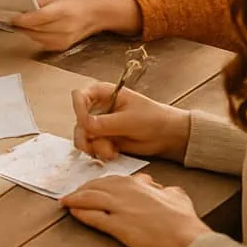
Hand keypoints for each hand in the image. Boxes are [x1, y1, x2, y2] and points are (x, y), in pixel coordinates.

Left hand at [10, 0, 108, 51]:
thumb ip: (39, 3)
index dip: (21, 18)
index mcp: (62, 12)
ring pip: (35, 37)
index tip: (11, 16)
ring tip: (21, 22)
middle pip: (33, 29)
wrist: (97, 15)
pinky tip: (34, 29)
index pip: (36, 19)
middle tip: (11, 18)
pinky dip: (35, 36)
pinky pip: (41, 42)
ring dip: (27, 30)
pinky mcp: (62, 47)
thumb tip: (21, 5)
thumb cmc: (78, 3)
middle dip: (21, 24)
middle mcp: (63, 28)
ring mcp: (63, 40)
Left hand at [61, 173, 210, 246]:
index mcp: (136, 183)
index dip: (97, 184)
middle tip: (72, 193)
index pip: (110, 180)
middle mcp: (123, 191)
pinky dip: (81, 214)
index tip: (90, 187)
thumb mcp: (176, 196)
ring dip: (75, 199)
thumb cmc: (182, 219)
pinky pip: (93, 217)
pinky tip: (73, 213)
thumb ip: (167, 190)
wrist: (183, 236)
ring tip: (66, 201)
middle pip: (95, 187)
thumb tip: (165, 189)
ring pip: (89, 199)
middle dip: (81, 190)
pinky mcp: (116, 226)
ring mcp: (118, 208)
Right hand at [72, 83, 190, 162]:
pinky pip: (93, 146)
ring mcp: (100, 124)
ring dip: (94, 147)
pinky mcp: (105, 138)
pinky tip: (114, 153)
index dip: (79, 110)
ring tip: (110, 152)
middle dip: (85, 135)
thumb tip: (85, 125)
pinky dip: (100, 152)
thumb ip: (105, 123)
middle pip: (78, 119)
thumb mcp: (129, 120)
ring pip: (84, 136)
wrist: (167, 136)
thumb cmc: (152, 119)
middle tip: (92, 147)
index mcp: (102, 93)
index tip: (86, 124)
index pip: (79, 96)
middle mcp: (98, 107)